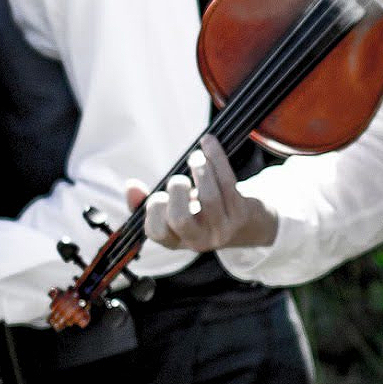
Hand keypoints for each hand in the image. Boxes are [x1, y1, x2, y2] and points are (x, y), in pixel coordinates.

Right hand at [129, 134, 278, 250]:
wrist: (251, 224)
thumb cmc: (205, 213)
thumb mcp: (178, 212)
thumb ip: (151, 204)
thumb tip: (131, 186)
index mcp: (179, 241)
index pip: (157, 233)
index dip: (152, 211)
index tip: (158, 195)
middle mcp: (200, 239)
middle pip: (181, 219)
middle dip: (176, 192)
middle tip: (178, 179)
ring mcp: (223, 227)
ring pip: (209, 198)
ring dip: (200, 170)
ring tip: (196, 157)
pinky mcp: (241, 211)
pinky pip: (228, 182)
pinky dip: (216, 157)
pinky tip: (208, 142)